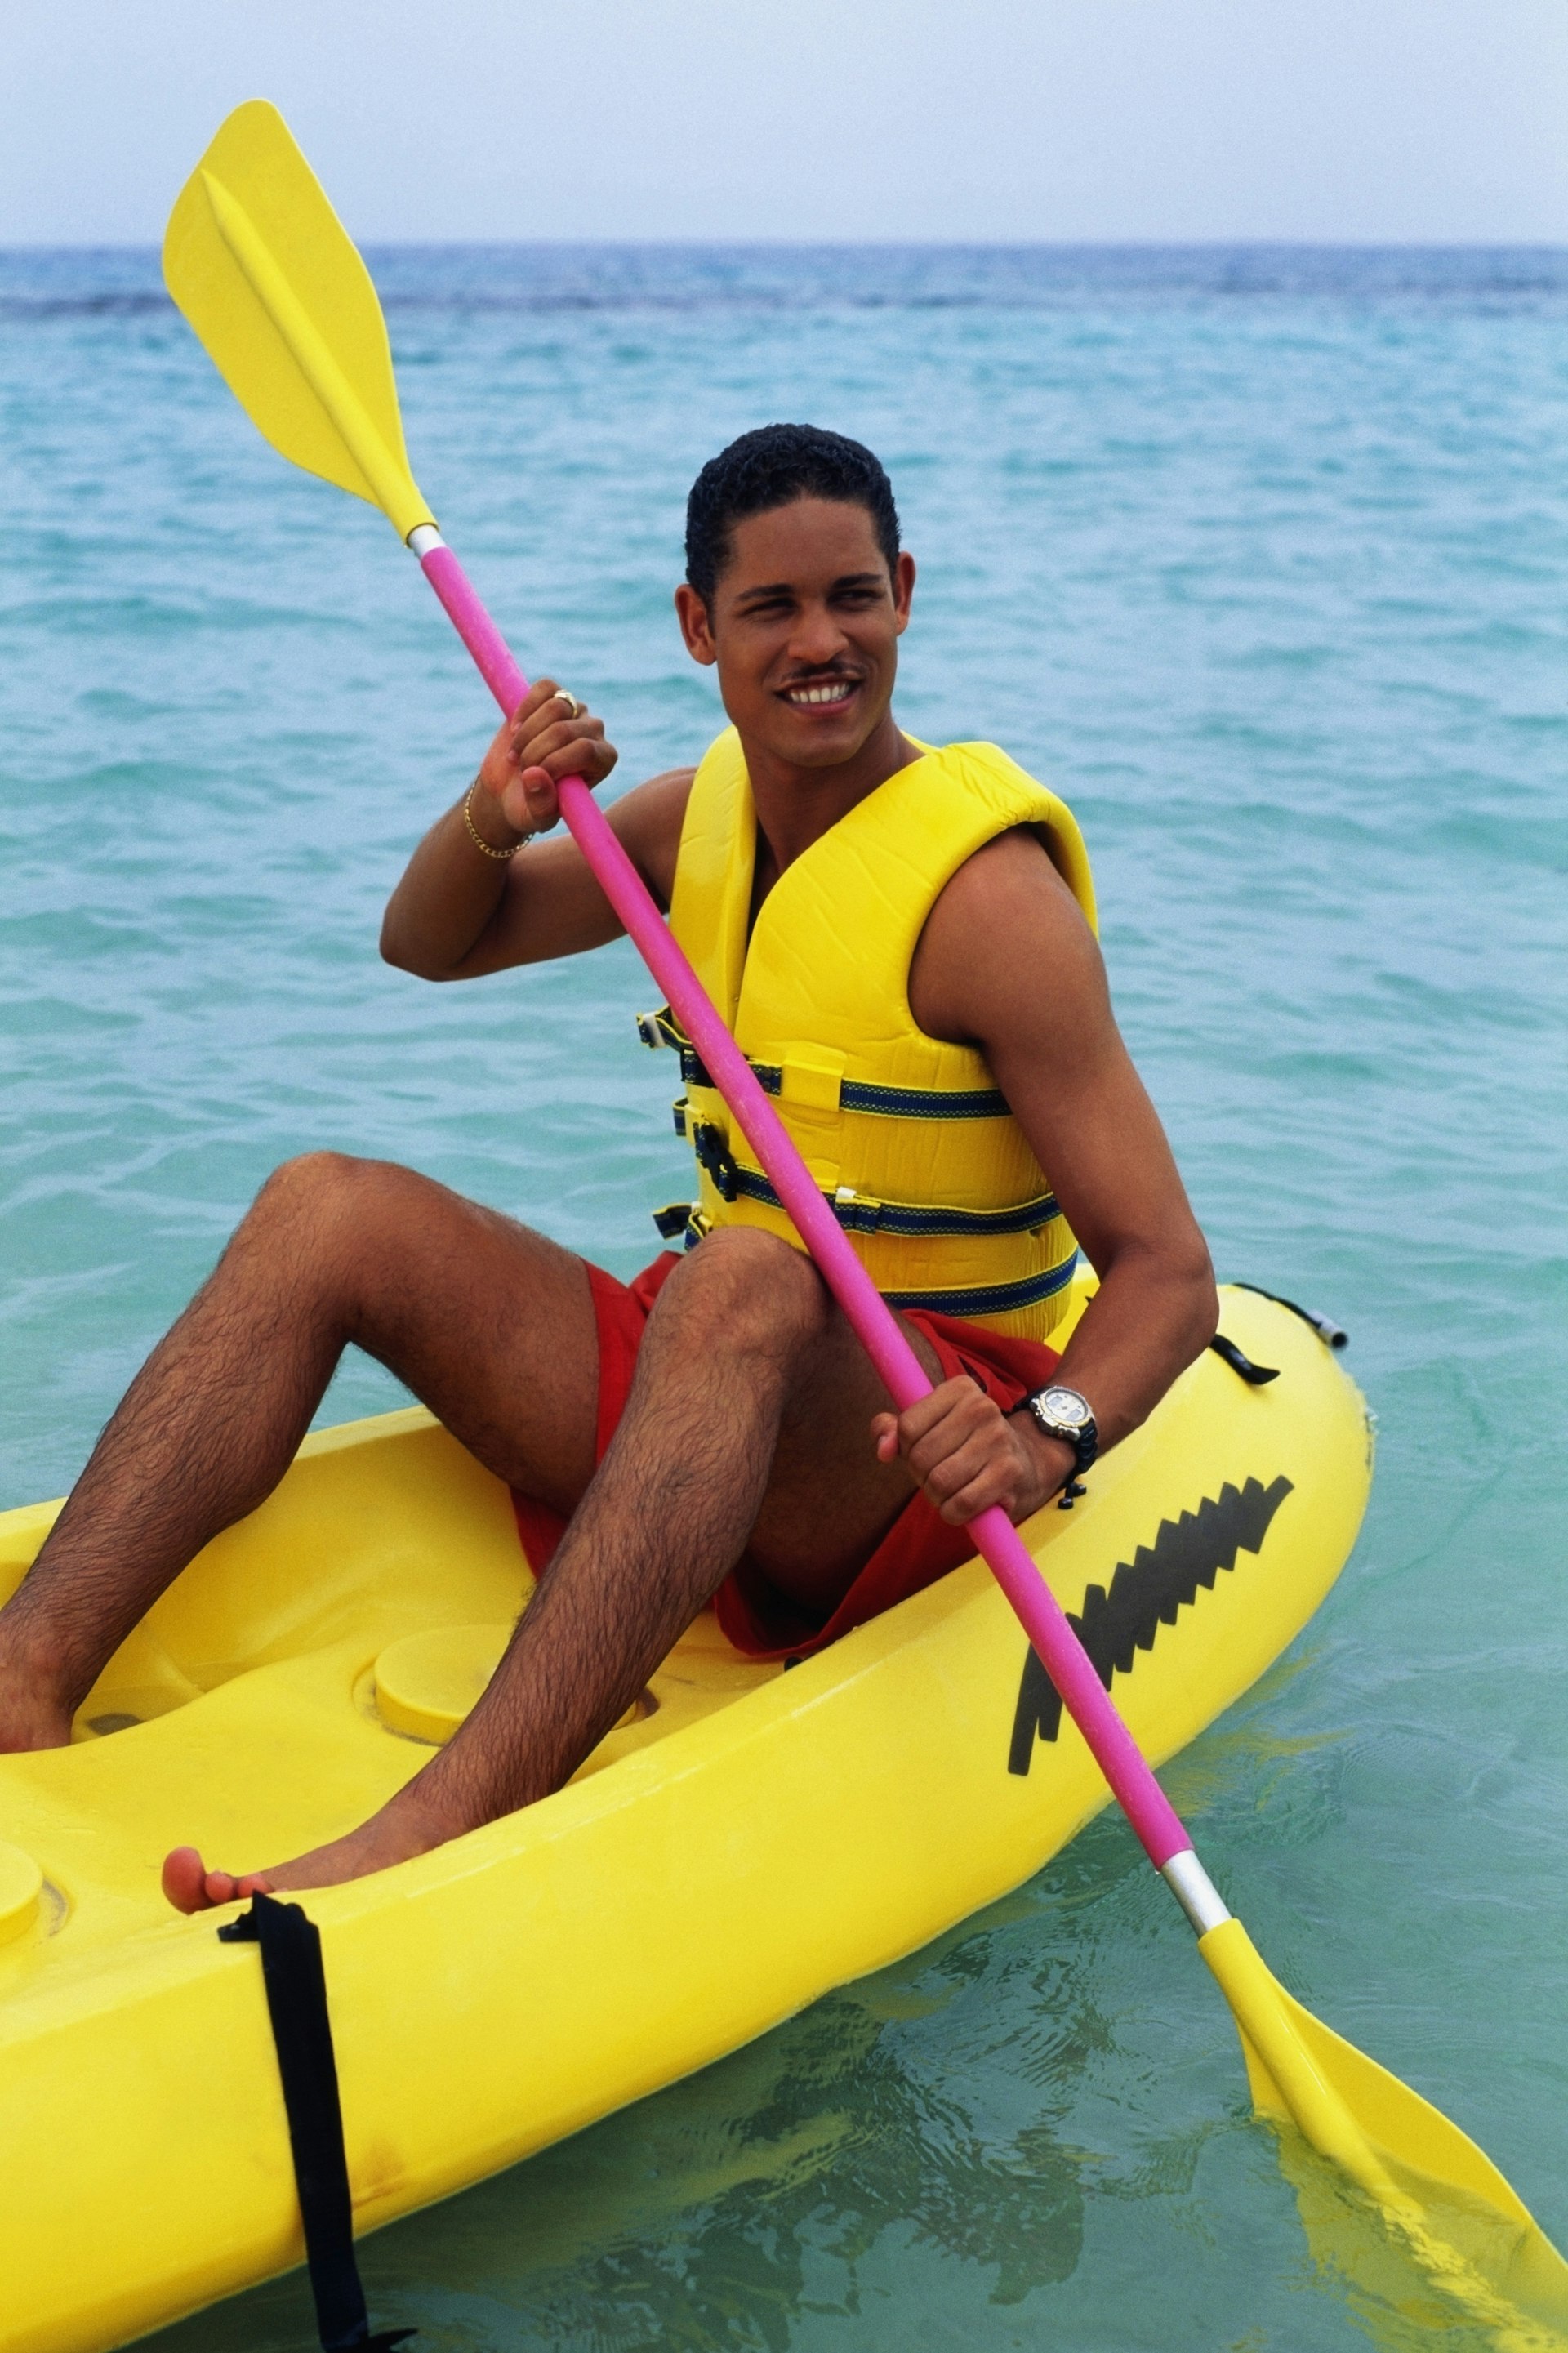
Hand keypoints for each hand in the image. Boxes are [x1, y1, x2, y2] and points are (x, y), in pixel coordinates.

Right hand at [474, 678, 616, 839]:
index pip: (584, 750)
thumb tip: (534, 775)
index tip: (534, 777)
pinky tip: (515, 729)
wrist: (510, 789)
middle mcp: (595, 732)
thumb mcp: (536, 817)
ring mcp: (576, 711)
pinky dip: (525, 708)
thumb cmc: (530, 806)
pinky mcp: (554, 695)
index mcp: (603, 760)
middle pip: (566, 730)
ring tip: (516, 755)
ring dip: (527, 734)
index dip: (554, 762)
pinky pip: (545, 688)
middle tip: (521, 770)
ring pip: (556, 707)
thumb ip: (541, 804)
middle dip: (535, 752)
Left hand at [872, 1378, 1074, 1525]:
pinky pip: (960, 1504)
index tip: (926, 1452)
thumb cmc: (968, 1446)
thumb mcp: (933, 1427)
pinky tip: (964, 1506)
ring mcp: (998, 1439)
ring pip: (938, 1482)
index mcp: (959, 1388)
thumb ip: (895, 1430)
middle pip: (921, 1457)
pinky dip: (954, 1513)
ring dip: (937, 1497)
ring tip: (953, 1490)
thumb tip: (883, 1449)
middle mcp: (981, 1407)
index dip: (907, 1449)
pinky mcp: (1008, 1472)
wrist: (1030, 1463)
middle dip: (922, 1477)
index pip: (907, 1426)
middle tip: (940, 1476)